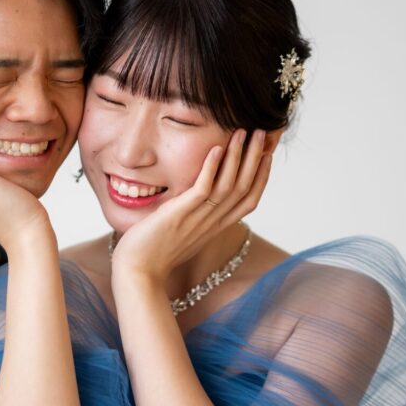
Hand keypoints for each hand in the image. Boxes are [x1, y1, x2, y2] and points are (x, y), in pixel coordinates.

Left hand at [110, 128, 271, 283]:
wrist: (138, 273)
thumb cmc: (155, 253)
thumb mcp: (184, 231)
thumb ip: (196, 215)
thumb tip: (196, 199)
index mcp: (216, 227)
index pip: (249, 200)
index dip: (261, 176)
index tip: (267, 154)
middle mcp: (213, 223)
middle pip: (244, 188)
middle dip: (255, 158)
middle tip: (261, 133)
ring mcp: (198, 219)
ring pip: (229, 185)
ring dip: (237, 157)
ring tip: (242, 132)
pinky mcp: (180, 215)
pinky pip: (202, 190)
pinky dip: (211, 168)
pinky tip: (216, 148)